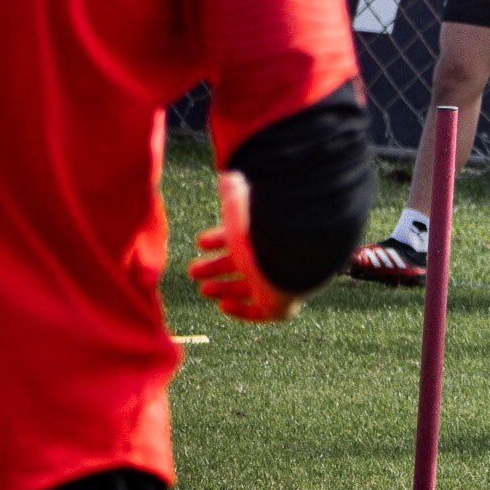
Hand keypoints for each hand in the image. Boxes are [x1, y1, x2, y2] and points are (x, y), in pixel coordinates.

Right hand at [187, 173, 301, 322]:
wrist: (295, 255)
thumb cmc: (265, 229)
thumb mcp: (242, 206)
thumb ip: (233, 191)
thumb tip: (228, 176)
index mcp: (269, 233)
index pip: (244, 237)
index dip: (221, 239)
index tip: (201, 241)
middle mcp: (276, 258)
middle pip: (244, 264)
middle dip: (216, 267)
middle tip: (194, 271)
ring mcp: (280, 282)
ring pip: (249, 287)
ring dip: (224, 288)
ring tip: (203, 290)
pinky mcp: (281, 304)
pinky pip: (261, 312)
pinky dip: (242, 310)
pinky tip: (223, 306)